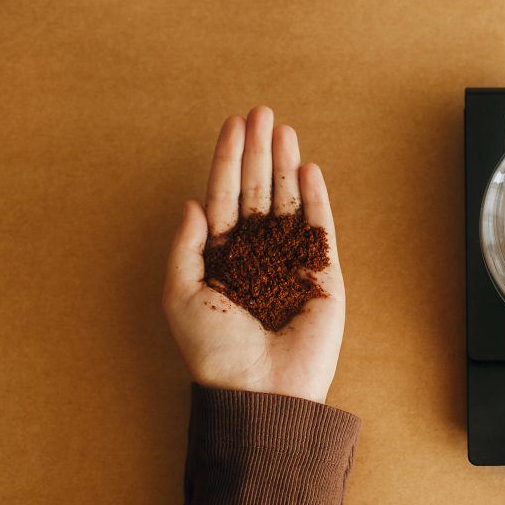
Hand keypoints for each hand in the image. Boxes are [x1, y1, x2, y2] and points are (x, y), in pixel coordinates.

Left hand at [162, 107, 344, 402]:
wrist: (259, 391)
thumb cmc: (214, 353)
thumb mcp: (181, 296)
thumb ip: (186, 248)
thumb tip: (192, 203)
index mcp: (223, 260)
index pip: (224, 199)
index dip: (226, 162)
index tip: (231, 126)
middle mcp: (258, 257)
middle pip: (258, 192)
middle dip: (258, 152)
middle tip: (260, 113)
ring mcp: (291, 264)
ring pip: (290, 203)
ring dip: (286, 165)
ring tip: (283, 130)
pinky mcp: (322, 277)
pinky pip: (320, 230)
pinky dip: (316, 199)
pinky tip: (308, 169)